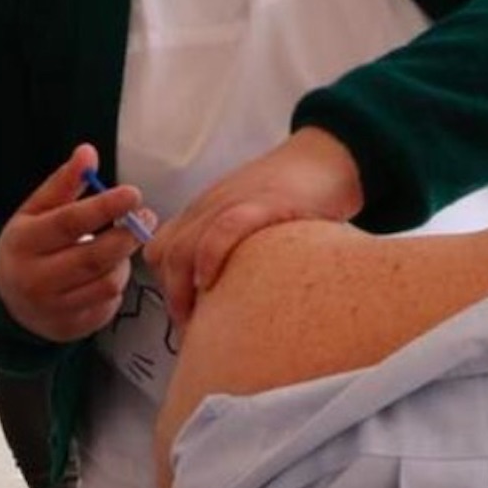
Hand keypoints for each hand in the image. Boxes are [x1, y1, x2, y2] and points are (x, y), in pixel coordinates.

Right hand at [0, 145, 150, 343]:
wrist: (4, 301)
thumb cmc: (28, 245)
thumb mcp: (35, 211)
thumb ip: (63, 183)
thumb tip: (88, 151)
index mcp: (24, 242)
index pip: (68, 223)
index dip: (104, 207)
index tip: (133, 193)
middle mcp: (35, 278)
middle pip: (94, 257)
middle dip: (127, 236)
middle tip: (146, 217)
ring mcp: (53, 308)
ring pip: (107, 283)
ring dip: (123, 262)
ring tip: (121, 246)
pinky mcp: (70, 329)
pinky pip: (107, 304)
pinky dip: (115, 285)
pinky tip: (107, 273)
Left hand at [146, 127, 363, 328]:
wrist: (327, 157)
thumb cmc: (293, 197)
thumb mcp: (249, 219)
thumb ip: (231, 248)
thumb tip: (226, 298)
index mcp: (203, 212)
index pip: (160, 251)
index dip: (166, 287)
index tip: (184, 317)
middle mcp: (209, 207)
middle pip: (164, 254)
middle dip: (172, 297)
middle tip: (193, 330)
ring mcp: (233, 203)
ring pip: (184, 245)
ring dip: (183, 288)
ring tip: (200, 319)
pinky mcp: (262, 203)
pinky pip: (223, 229)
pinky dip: (209, 256)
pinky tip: (211, 282)